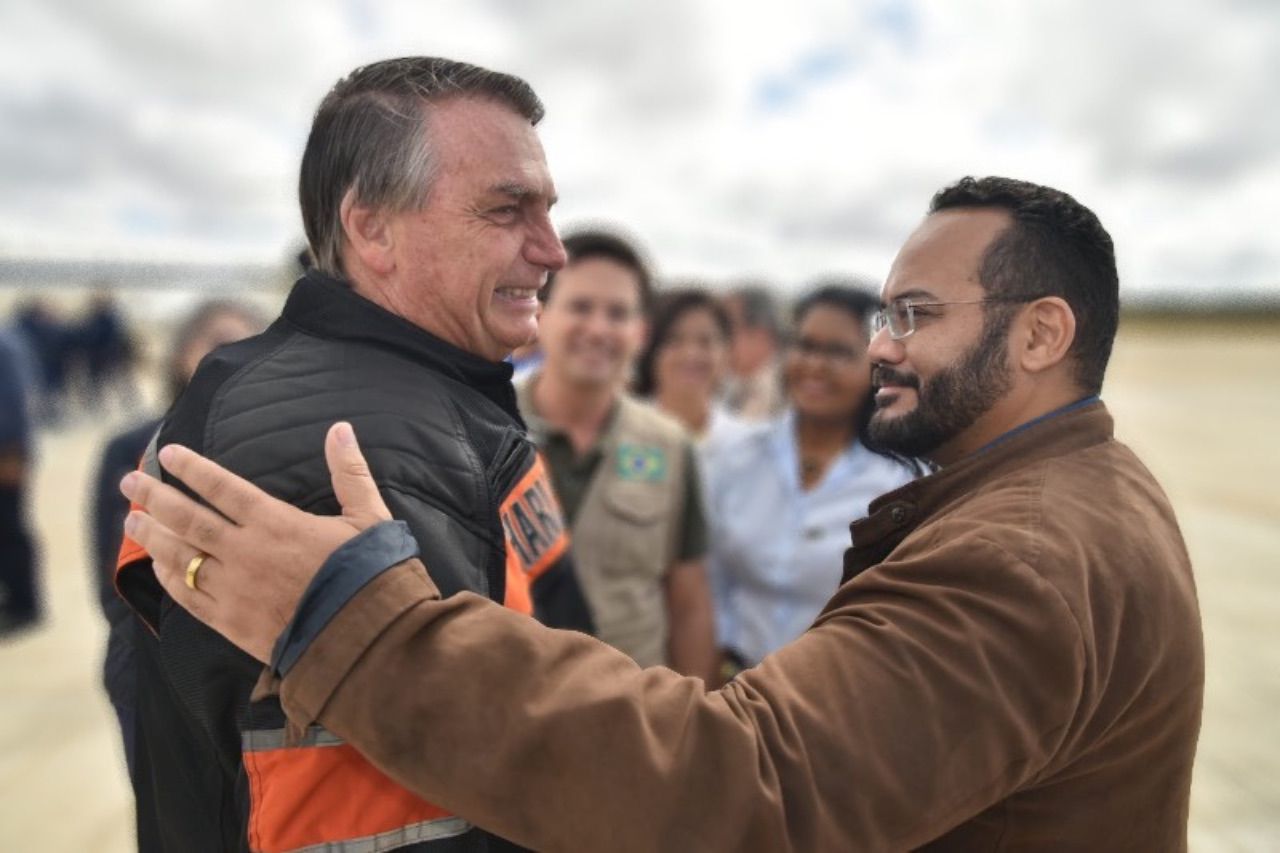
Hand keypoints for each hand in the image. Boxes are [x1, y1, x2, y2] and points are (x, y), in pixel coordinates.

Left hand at [119, 421, 390, 662]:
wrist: (364, 639)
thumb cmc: (370, 575)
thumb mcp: (368, 517)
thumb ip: (349, 472)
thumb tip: (341, 428)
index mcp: (276, 523)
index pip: (222, 487)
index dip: (192, 468)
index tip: (166, 454)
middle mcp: (246, 552)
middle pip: (188, 519)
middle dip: (154, 498)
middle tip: (128, 484)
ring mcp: (234, 589)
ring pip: (180, 557)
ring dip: (153, 537)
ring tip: (133, 522)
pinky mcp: (231, 622)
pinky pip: (188, 596)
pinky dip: (170, 578)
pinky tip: (158, 567)